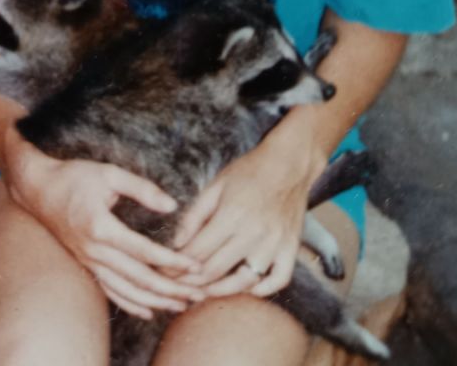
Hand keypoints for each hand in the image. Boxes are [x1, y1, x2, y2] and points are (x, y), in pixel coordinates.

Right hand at [4, 131, 204, 318]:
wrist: (38, 189)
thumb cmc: (74, 176)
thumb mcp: (109, 174)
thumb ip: (142, 188)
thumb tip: (172, 206)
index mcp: (101, 227)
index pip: (143, 251)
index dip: (171, 260)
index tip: (195, 265)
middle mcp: (94, 250)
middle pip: (138, 278)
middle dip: (170, 289)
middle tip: (198, 294)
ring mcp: (88, 260)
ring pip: (126, 290)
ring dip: (155, 301)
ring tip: (181, 305)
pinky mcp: (85, 263)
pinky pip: (110, 291)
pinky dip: (130, 304)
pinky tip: (149, 311)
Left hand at [173, 139, 313, 299]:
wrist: (289, 164)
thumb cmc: (249, 171)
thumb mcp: (215, 185)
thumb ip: (194, 216)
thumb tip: (176, 244)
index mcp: (232, 214)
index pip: (198, 251)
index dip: (177, 265)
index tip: (165, 269)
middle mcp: (254, 233)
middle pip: (216, 270)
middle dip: (192, 281)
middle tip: (178, 284)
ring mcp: (275, 244)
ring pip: (244, 282)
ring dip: (221, 290)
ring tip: (204, 291)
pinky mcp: (291, 249)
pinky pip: (278, 281)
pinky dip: (261, 290)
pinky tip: (244, 288)